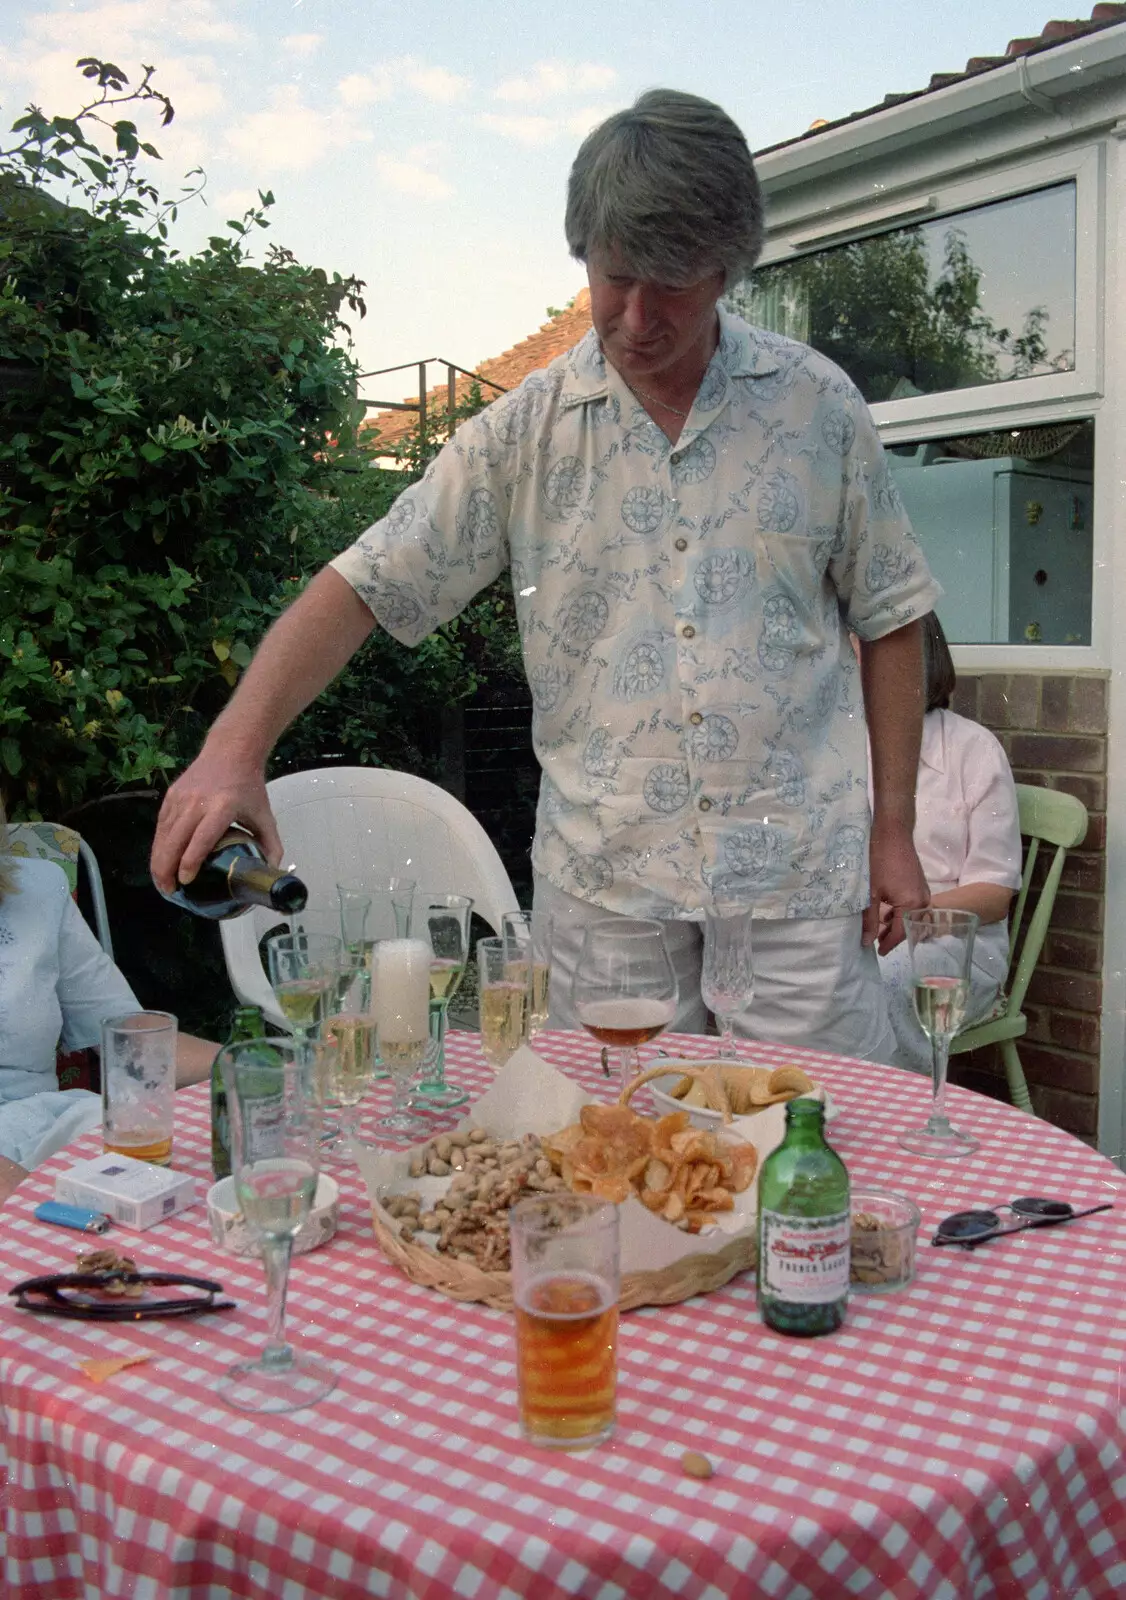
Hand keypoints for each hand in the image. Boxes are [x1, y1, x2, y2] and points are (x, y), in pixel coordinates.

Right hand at [150, 751, 282, 892]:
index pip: (201, 839)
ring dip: (158, 861)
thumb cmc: (249, 786)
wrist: (231, 751)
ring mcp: (180, 798)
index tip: (186, 881)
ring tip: (163, 883)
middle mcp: (196, 803)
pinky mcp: (170, 795)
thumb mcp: (265, 815)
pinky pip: (161, 826)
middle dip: (166, 869)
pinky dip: (158, 846)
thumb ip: (271, 845)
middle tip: (170, 892)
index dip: (190, 862)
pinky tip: (160, 861)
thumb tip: (271, 873)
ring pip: (163, 835)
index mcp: (221, 807)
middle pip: (174, 841)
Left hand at [864, 819, 928, 954]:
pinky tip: (887, 914)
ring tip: (879, 930)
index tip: (878, 952)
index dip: (889, 944)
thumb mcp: (871, 893)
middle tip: (877, 942)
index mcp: (913, 905)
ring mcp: (924, 893)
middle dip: (894, 936)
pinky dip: (902, 914)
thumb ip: (870, 919)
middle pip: (910, 927)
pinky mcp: (921, 886)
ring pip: (912, 918)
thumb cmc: (880, 861)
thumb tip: (866, 941)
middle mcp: (923, 901)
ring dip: (898, 925)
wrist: (893, 833)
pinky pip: (914, 907)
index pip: (902, 933)